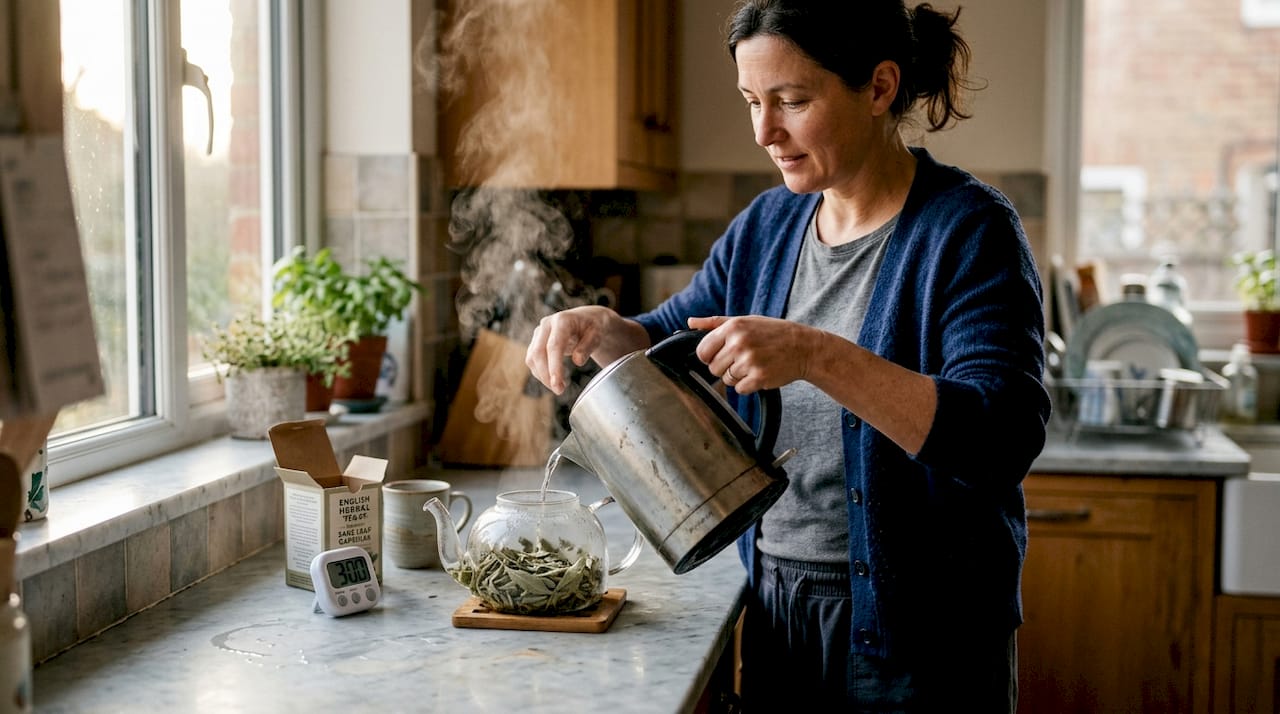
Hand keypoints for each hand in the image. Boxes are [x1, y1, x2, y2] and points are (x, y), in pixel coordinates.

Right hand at [526, 306, 646, 394]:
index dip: (554, 366)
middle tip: (559, 391)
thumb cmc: (593, 327)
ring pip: (532, 358)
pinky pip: (532, 360)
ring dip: (542, 376)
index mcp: (562, 320)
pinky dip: (540, 372)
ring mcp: (539, 333)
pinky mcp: (536, 342)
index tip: (557, 384)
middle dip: (546, 375)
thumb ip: (588, 346)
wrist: (586, 319)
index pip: (554, 346)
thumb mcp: (597, 334)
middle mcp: (546, 325)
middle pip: (538, 353)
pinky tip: (553, 380)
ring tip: (559, 388)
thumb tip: (578, 361)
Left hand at [686, 315, 818, 393]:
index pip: (702, 351)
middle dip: (725, 367)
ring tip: (754, 364)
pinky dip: (748, 385)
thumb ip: (714, 323)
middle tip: (743, 359)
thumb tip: (690, 322)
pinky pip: (740, 389)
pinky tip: (760, 373)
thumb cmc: (772, 333)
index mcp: (733, 327)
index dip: (709, 356)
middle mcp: (739, 343)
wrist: (804, 347)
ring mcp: (749, 361)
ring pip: (726, 380)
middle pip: (713, 368)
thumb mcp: (745, 321)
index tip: (720, 355)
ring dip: (738, 376)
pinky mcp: (758, 378)